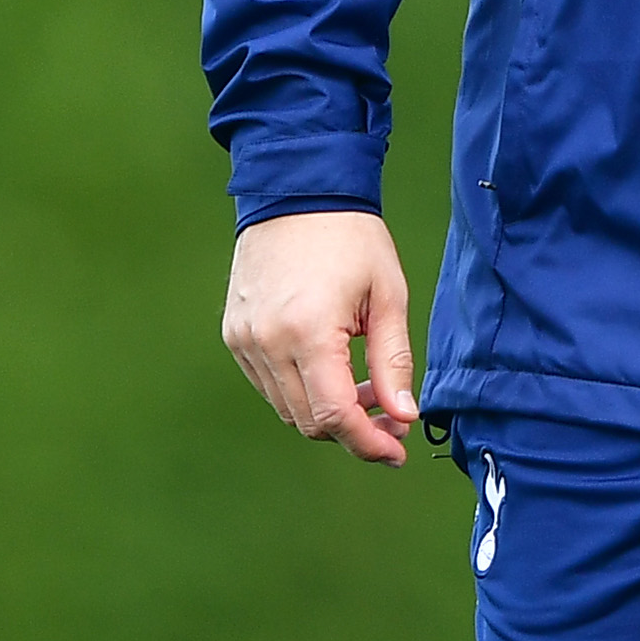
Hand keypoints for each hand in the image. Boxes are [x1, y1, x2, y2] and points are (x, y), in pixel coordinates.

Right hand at [221, 209, 420, 465]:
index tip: (398, 450)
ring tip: (366, 385)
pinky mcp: (235, 335)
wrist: (297, 190)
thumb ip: (393, 362)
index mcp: (308, 334)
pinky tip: (331, 366)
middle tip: (392, 415)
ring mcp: (244, 341)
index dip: (368, 443)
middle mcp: (267, 343)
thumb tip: (404, 416)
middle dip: (353, 430)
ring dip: (327, 411)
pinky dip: (302, 390)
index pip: (335, 417)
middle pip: (309, 422)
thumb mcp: (387, 296)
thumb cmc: (351, 238)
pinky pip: (269, 384)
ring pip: (287, 408)